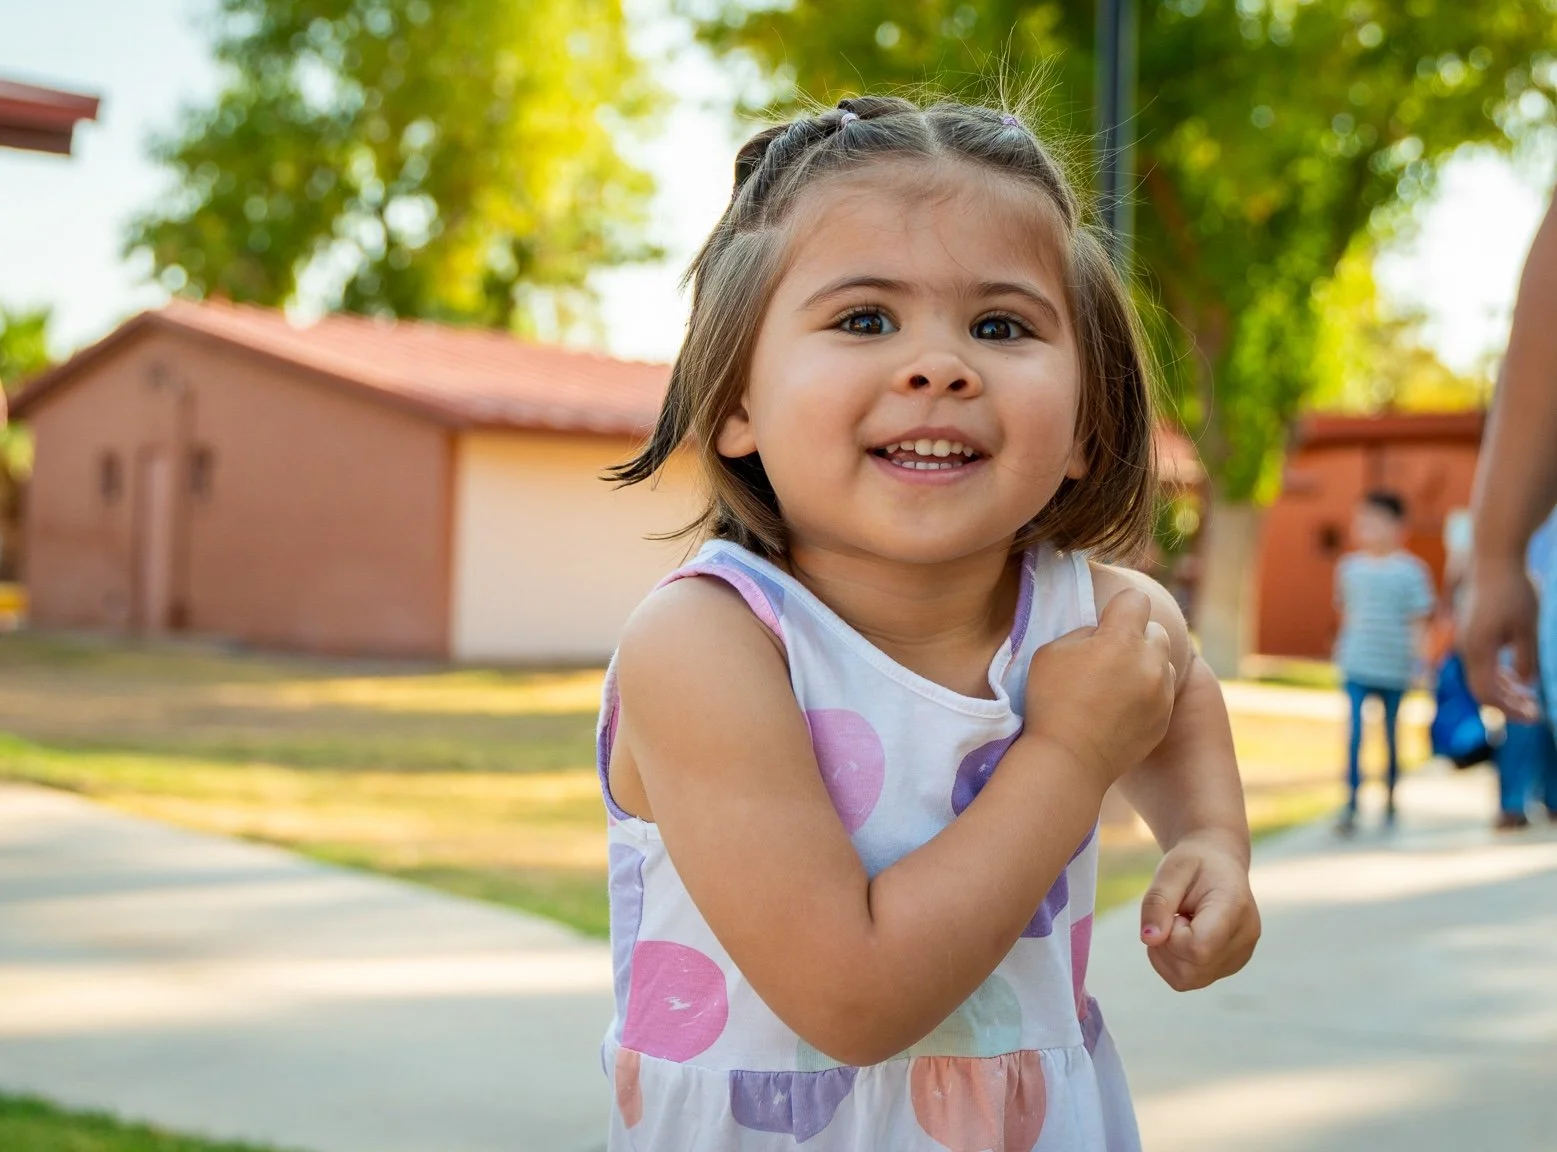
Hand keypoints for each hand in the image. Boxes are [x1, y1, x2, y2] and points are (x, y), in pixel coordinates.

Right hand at [1024, 590, 1174, 789]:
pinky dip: (1147, 694)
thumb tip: (1103, 633)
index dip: (1119, 607)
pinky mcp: (1165, 718)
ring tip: (1117, 686)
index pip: (1136, 600)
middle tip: (1110, 657)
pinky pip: (1163, 693)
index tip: (1106, 622)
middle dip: (1136, 637)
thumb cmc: (1051, 701)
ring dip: (1146, 666)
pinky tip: (1121, 710)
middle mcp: (1150, 662)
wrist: (1068, 759)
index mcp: (1121, 640)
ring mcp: (1161, 693)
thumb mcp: (1052, 652)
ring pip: (1164, 663)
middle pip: (1156, 630)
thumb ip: (1085, 633)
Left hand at [1139, 834, 1259, 991]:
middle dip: (1166, 946)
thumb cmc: (1193, 863)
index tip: (1177, 911)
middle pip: (1190, 970)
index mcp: (1235, 908)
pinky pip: (1189, 979)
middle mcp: (1244, 939)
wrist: (1218, 863)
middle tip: (1174, 915)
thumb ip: (1157, 902)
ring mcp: (1240, 957)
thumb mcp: (1170, 870)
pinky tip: (1182, 936)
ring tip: (1180, 923)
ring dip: (1167, 954)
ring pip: (1187, 979)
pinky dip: (1174, 961)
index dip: (1172, 935)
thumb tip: (1149, 939)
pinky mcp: (1230, 966)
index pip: (1198, 948)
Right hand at [1459, 554, 1540, 721]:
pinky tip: (1517, 677)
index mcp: (1478, 649)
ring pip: (1482, 677)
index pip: (1488, 694)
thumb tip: (1526, 682)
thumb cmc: (1513, 589)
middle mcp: (1466, 647)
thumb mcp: (1527, 626)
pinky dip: (1499, 675)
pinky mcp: (1471, 631)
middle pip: (1482, 689)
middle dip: (1508, 705)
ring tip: (1529, 698)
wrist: (1493, 556)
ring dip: (1505, 691)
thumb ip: (1526, 658)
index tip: (1535, 717)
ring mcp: (1467, 639)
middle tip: (1535, 712)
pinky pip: (1482, 663)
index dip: (1510, 710)